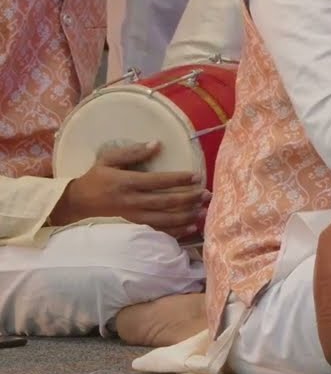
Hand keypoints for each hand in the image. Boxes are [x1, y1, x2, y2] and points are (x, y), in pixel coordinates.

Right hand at [48, 142, 207, 238]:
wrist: (80, 201)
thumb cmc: (97, 176)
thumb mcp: (108, 158)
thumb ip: (132, 151)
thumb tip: (157, 143)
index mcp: (126, 182)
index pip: (156, 182)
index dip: (177, 180)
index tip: (196, 176)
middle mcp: (131, 201)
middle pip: (164, 202)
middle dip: (187, 199)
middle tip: (206, 194)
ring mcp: (133, 215)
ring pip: (163, 219)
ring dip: (185, 216)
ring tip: (203, 210)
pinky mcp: (134, 224)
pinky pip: (157, 230)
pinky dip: (175, 230)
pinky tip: (191, 227)